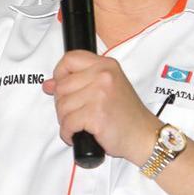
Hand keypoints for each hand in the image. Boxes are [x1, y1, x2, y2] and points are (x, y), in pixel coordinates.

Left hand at [42, 50, 161, 163]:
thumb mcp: (107, 88)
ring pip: (62, 106)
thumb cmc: (127, 115)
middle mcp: (103, 75)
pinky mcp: (96, 114)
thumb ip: (79, 82)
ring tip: (79, 126)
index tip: (60, 85)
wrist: (144, 135)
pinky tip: (78, 135)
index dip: (59, 73)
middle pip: (62, 86)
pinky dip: (68, 133)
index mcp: (106, 65)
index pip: (70, 59)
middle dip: (62, 104)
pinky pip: (67, 123)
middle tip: (75, 114)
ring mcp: (99, 94)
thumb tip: (49, 84)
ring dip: (65, 121)